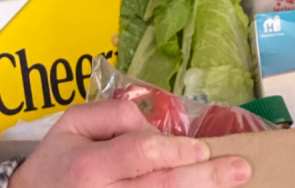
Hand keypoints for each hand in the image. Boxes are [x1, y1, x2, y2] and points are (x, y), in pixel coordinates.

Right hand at [9, 100, 251, 187]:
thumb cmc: (56, 161)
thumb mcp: (73, 122)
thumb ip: (115, 114)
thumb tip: (156, 127)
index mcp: (89, 167)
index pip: (141, 154)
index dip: (175, 150)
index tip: (201, 148)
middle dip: (205, 178)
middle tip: (238, 169)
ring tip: (230, 183)